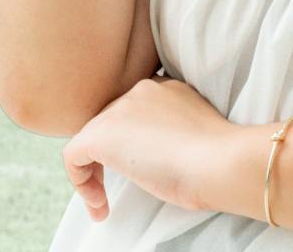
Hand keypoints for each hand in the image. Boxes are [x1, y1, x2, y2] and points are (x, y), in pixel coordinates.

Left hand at [62, 73, 250, 219]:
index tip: (140, 168)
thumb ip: (175, 132)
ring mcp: (120, 109)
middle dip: (110, 158)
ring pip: (91, 138)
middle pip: (110, 123)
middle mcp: (140, 89)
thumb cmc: (218, 159)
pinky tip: (100, 204)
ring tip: (104, 202)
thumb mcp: (196, 135)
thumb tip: (160, 155)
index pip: (133, 110)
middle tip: (116, 190)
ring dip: (95, 173)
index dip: (130, 142)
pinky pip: (74, 156)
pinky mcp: (102, 135)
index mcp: (166, 87)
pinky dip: (81, 183)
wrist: (219, 161)